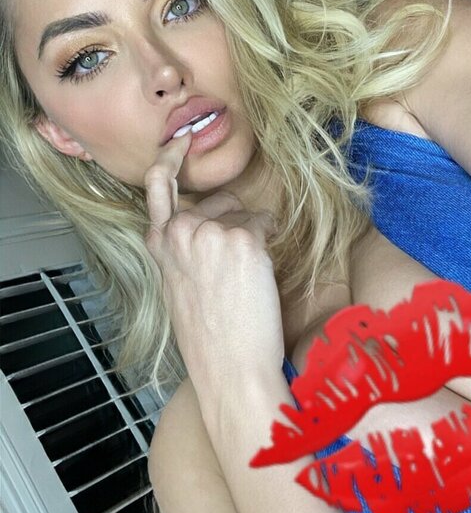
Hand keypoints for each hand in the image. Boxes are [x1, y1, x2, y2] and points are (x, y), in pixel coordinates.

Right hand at [144, 131, 285, 399]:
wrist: (230, 371)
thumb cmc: (209, 338)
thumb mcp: (177, 288)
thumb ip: (182, 252)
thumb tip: (206, 229)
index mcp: (158, 245)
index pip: (159, 186)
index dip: (171, 157)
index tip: (182, 141)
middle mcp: (179, 233)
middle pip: (218, 204)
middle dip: (234, 223)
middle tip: (236, 269)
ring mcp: (211, 233)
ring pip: (245, 216)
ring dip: (253, 240)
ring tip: (244, 284)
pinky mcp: (244, 240)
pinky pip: (265, 225)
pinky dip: (269, 244)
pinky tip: (260, 277)